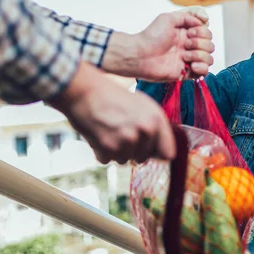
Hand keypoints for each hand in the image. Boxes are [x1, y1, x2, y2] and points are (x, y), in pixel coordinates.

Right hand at [48, 62, 175, 163]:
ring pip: (125, 161)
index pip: (168, 154)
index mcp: (156, 120)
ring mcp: (126, 142)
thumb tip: (163, 149)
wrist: (85, 92)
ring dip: (117, 151)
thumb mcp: (143, 104)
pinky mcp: (108, 149)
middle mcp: (145, 132)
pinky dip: (102, 152)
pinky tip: (100, 135)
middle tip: (122, 133)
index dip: (158, 153)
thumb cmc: (113, 96)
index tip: (150, 150)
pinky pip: (108, 161)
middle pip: (144, 159)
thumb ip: (156, 126)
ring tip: (110, 132)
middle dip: (134, 151)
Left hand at [102, 7, 213, 80]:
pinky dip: (202, 68)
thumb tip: (203, 20)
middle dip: (200, 44)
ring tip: (184, 56)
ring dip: (200, 55)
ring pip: (209, 59)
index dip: (202, 32)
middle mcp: (189, 47)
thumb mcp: (168, 18)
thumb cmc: (151, 36)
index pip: (207, 33)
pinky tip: (191, 66)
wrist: (140, 55)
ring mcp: (188, 60)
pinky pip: (205, 72)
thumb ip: (187, 16)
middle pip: (210, 45)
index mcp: (186, 34)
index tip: (188, 33)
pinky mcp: (186, 73)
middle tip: (185, 45)